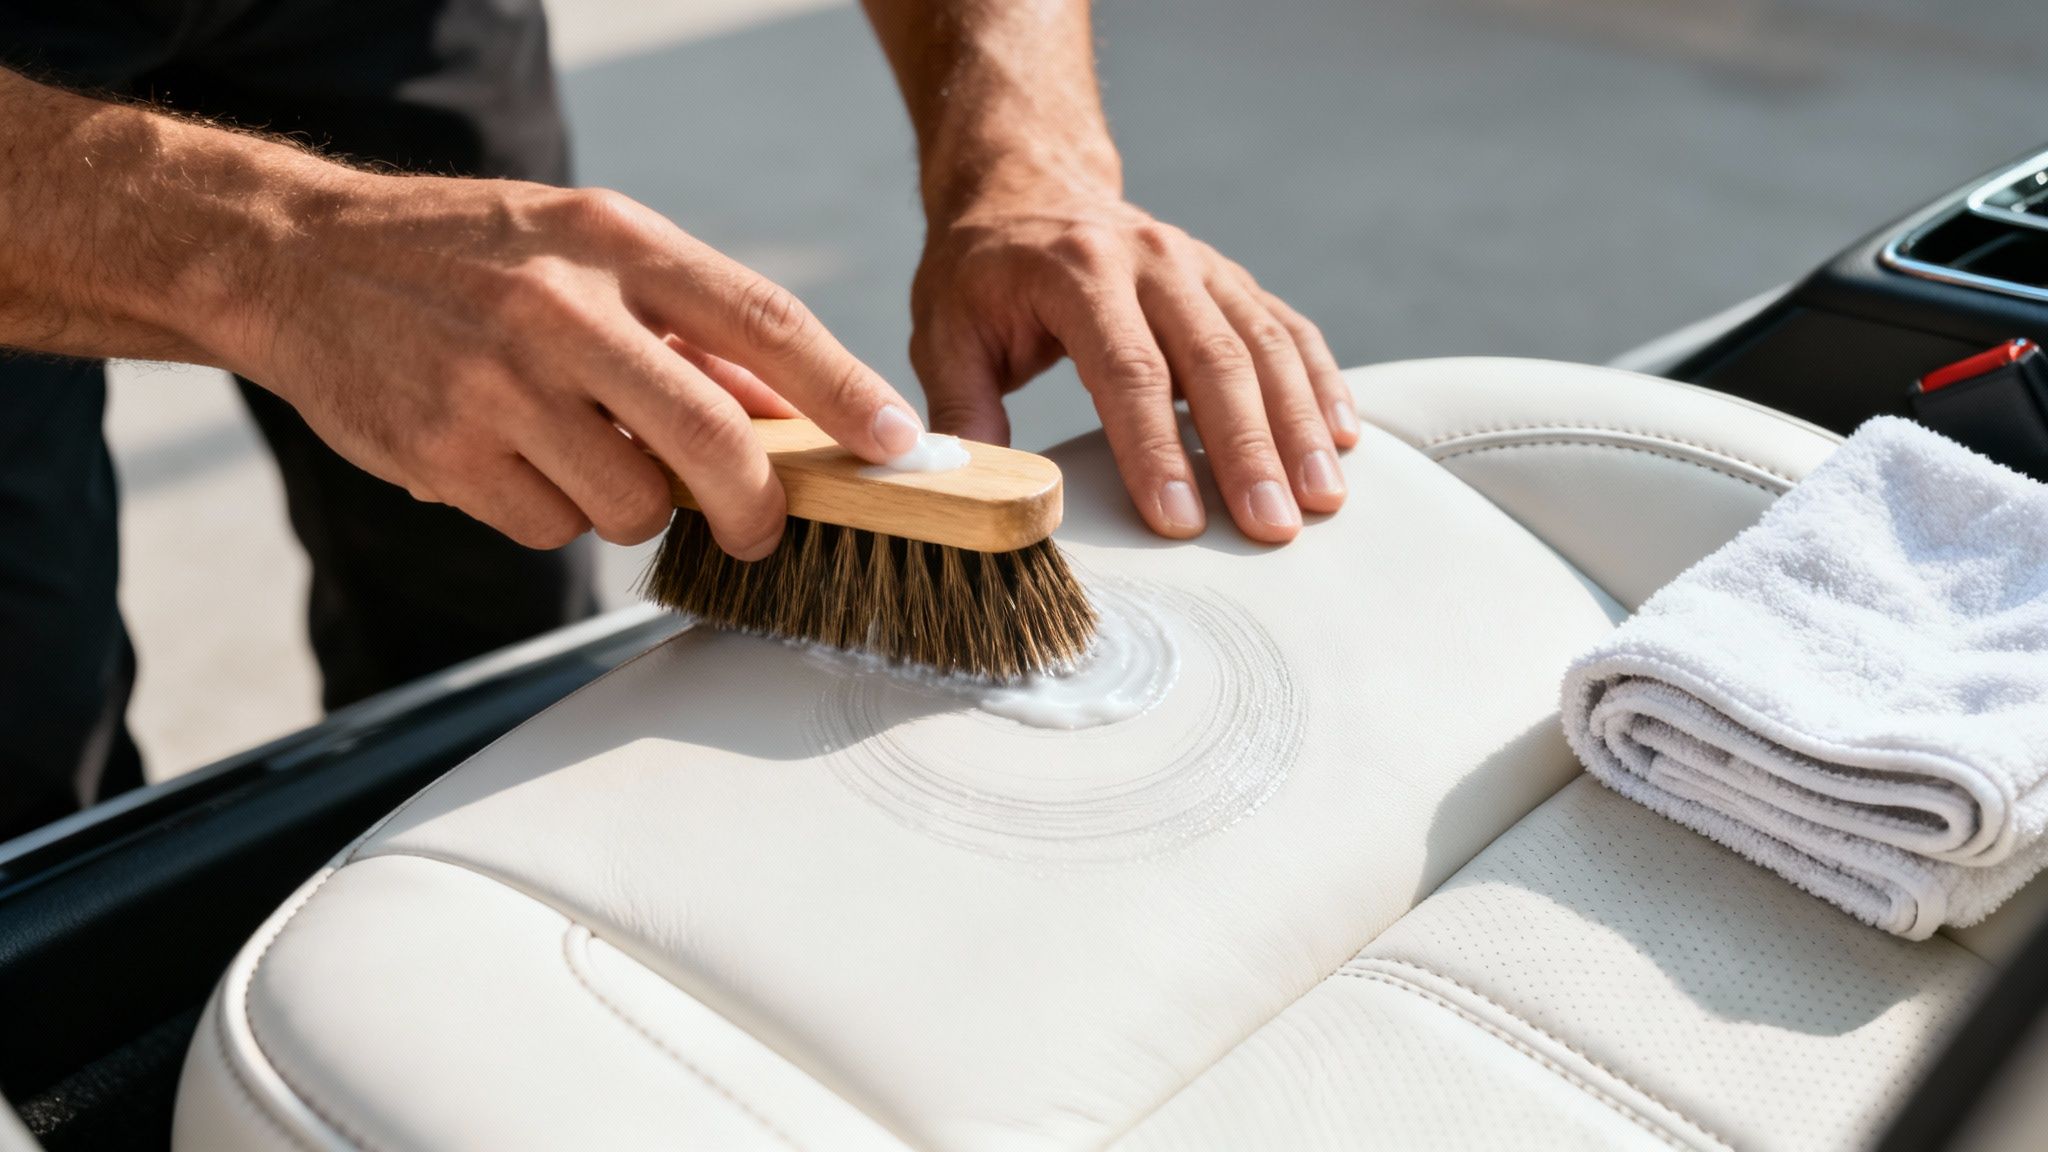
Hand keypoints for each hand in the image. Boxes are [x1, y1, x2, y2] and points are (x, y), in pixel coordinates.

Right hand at [216, 174, 924, 557]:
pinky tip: (517, 463)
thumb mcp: (584, 248)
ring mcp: (499, 386)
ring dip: (636, 507)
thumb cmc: (468, 256)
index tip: (896, 443)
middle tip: (763, 528)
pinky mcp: (447, 455)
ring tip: (588, 455)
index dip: (843, 391)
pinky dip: (555, 517)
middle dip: (757, 506)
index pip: (761, 321)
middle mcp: (561, 310)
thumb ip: (685, 325)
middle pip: (711, 441)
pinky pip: (551, 532)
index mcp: (614, 242)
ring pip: (632, 506)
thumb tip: (790, 410)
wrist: (298, 260)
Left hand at [909, 191, 1358, 543]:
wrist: (1028, 186)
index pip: (1129, 370)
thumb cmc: (981, 274)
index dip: (1156, 449)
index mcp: (1079, 273)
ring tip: (1323, 499)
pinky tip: (1344, 438)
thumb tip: (978, 492)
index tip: (1179, 521)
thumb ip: (962, 410)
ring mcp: (1201, 265)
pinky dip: (1321, 383)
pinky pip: (1289, 329)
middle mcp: (1153, 260)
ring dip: (1300, 424)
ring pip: (1266, 344)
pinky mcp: (1230, 280)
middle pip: (1215, 361)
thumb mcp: (944, 332)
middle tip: (1272, 526)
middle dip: (1248, 451)